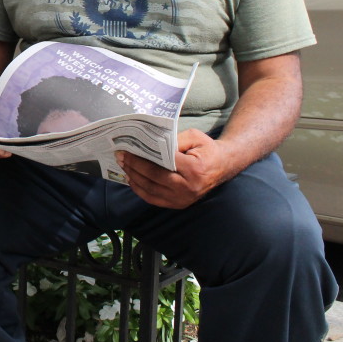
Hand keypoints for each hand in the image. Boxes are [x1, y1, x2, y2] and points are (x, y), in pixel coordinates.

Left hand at [117, 129, 233, 208]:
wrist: (222, 166)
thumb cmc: (206, 149)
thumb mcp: (193, 136)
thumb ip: (173, 139)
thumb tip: (149, 143)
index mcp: (194, 169)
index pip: (162, 163)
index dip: (142, 157)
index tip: (127, 149)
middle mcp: (189, 187)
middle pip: (153, 178)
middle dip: (133, 167)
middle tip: (120, 156)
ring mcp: (184, 199)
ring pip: (151, 191)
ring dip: (134, 178)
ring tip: (123, 166)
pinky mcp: (180, 204)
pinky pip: (155, 200)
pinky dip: (140, 190)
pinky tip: (132, 179)